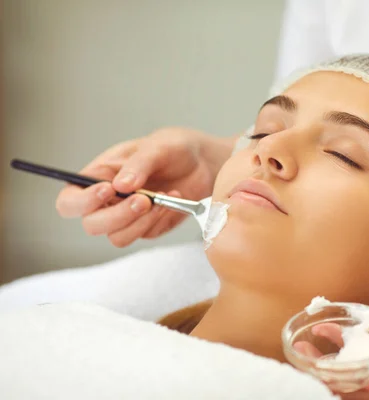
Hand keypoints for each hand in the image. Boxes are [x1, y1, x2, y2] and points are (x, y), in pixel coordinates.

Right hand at [55, 127, 235, 246]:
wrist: (203, 163)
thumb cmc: (174, 148)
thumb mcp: (158, 147)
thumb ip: (138, 165)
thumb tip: (121, 186)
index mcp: (98, 177)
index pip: (70, 201)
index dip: (82, 202)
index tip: (108, 190)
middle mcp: (107, 201)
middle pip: (92, 225)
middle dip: (118, 216)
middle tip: (145, 200)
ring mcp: (126, 217)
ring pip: (117, 237)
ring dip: (142, 221)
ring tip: (165, 197)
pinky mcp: (147, 227)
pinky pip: (145, 234)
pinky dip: (160, 219)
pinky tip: (174, 200)